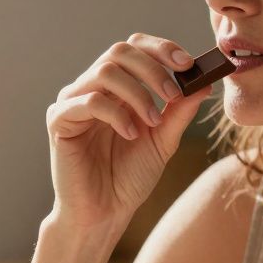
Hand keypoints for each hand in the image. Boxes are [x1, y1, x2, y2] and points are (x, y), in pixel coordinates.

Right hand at [45, 34, 213, 229]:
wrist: (104, 213)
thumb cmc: (128, 178)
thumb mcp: (163, 140)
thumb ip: (179, 111)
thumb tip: (203, 81)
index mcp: (116, 88)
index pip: (135, 48)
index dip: (161, 49)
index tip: (188, 64)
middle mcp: (92, 88)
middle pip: (119, 51)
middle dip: (153, 68)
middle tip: (174, 94)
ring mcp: (73, 102)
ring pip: (105, 71)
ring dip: (137, 93)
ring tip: (153, 122)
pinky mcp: (59, 120)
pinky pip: (88, 101)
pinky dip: (116, 114)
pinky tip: (130, 134)